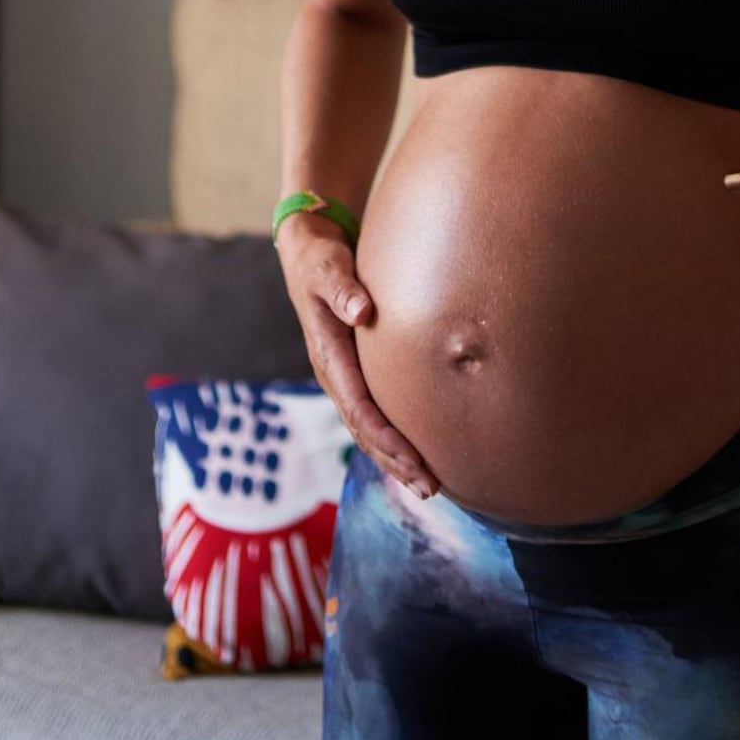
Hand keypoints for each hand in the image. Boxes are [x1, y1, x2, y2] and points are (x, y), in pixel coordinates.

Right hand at [275, 212, 441, 497]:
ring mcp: (344, 375)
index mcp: (328, 356)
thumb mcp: (327, 266)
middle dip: (397, 462)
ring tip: (429, 484)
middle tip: (432, 489)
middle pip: (366, 431)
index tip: (417, 462)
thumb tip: (361, 311)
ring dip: (396, 457)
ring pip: (370, 428)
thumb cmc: (320, 257)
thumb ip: (342, 288)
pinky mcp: (356, 368)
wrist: (307, 250)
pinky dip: (394, 436)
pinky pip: (374, 412)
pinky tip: (416, 451)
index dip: (389, 440)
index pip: (361, 410)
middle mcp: (335, 374)